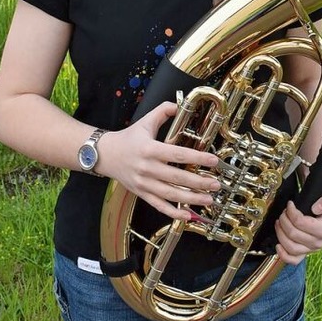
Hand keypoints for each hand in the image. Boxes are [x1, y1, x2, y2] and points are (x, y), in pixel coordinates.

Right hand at [100, 101, 219, 219]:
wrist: (105, 155)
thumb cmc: (128, 138)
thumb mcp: (145, 121)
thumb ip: (163, 111)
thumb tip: (179, 105)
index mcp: (150, 149)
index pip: (177, 154)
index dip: (197, 158)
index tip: (214, 160)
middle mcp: (147, 168)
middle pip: (177, 178)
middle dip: (199, 182)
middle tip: (217, 184)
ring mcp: (144, 183)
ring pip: (171, 194)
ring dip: (191, 199)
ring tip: (209, 199)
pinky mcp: (141, 193)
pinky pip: (159, 205)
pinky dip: (173, 213)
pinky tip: (188, 215)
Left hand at [274, 185, 321, 264]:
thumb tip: (317, 209)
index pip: (301, 223)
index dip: (291, 212)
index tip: (290, 204)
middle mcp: (319, 241)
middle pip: (293, 234)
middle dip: (284, 220)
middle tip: (284, 212)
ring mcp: (311, 249)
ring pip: (290, 247)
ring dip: (280, 233)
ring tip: (280, 222)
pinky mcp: (304, 253)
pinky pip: (293, 260)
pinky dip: (283, 254)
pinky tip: (278, 245)